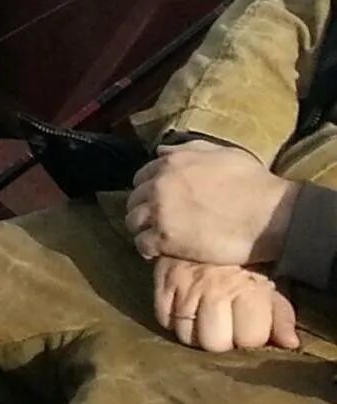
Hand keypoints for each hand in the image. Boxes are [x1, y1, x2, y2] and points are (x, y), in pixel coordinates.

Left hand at [128, 139, 300, 266]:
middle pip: (135, 200)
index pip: (142, 177)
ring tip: (155, 238)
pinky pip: (143, 244)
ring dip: (142, 230)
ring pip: (133, 222)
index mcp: (170, 164)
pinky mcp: (167, 238)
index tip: (159, 201)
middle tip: (156, 222)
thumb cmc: (254, 183)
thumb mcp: (222, 154)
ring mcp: (160, 212)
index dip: (149, 190)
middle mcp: (159, 185)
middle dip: (143, 210)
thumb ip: (189, 150)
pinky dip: (147, 249)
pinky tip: (157, 253)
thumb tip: (162, 150)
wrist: (270, 214)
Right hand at [152, 256, 299, 352]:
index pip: (248, 338)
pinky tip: (186, 312)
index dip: (252, 337)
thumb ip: (281, 314)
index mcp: (246, 290)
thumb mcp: (269, 280)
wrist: (209, 217)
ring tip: (205, 321)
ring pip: (185, 335)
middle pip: (213, 342)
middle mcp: (212, 290)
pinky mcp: (161, 280)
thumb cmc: (245, 254)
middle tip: (227, 326)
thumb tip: (290, 344)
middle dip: (223, 340)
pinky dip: (173, 320)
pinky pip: (163, 318)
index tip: (251, 326)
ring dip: (197, 333)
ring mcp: (183, 286)